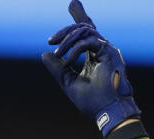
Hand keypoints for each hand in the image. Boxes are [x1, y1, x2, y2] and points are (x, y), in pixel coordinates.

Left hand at [40, 1, 139, 135]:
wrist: (105, 112)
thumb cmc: (91, 101)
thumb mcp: (68, 81)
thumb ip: (58, 67)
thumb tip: (45, 54)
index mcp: (94, 55)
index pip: (86, 33)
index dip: (79, 16)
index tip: (72, 4)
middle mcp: (101, 50)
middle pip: (85, 26)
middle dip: (67, 28)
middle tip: (51, 39)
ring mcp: (106, 50)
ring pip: (85, 31)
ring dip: (67, 40)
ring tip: (57, 52)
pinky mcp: (108, 53)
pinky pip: (88, 42)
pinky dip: (75, 48)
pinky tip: (67, 59)